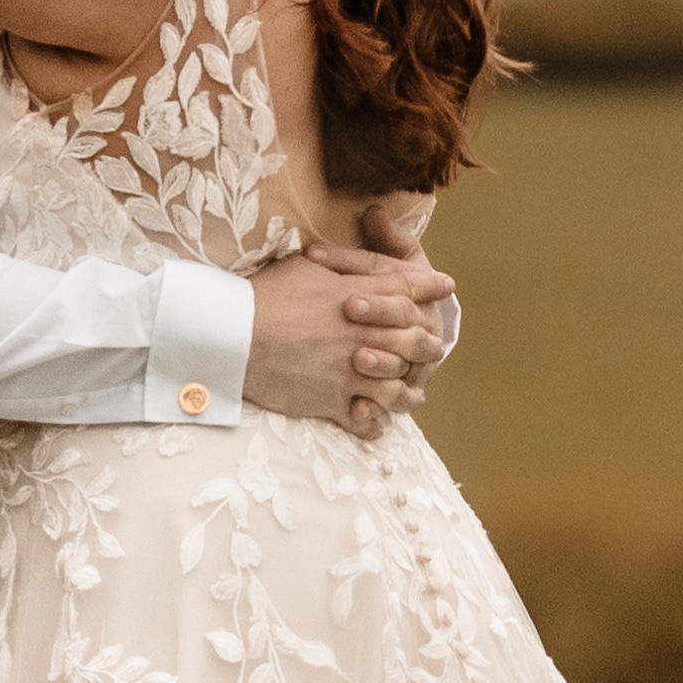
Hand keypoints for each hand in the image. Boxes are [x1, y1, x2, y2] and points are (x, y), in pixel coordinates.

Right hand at [241, 239, 458, 439]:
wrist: (236, 336)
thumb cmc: (266, 296)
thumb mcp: (306, 265)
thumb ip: (338, 264)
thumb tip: (347, 257)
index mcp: (360, 297)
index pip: (407, 289)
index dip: (429, 287)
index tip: (446, 286)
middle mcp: (364, 335)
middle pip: (413, 340)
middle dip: (427, 343)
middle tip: (436, 348)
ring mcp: (351, 371)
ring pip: (395, 386)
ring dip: (407, 392)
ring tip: (413, 396)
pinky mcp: (333, 400)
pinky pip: (362, 419)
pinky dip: (371, 424)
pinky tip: (374, 425)